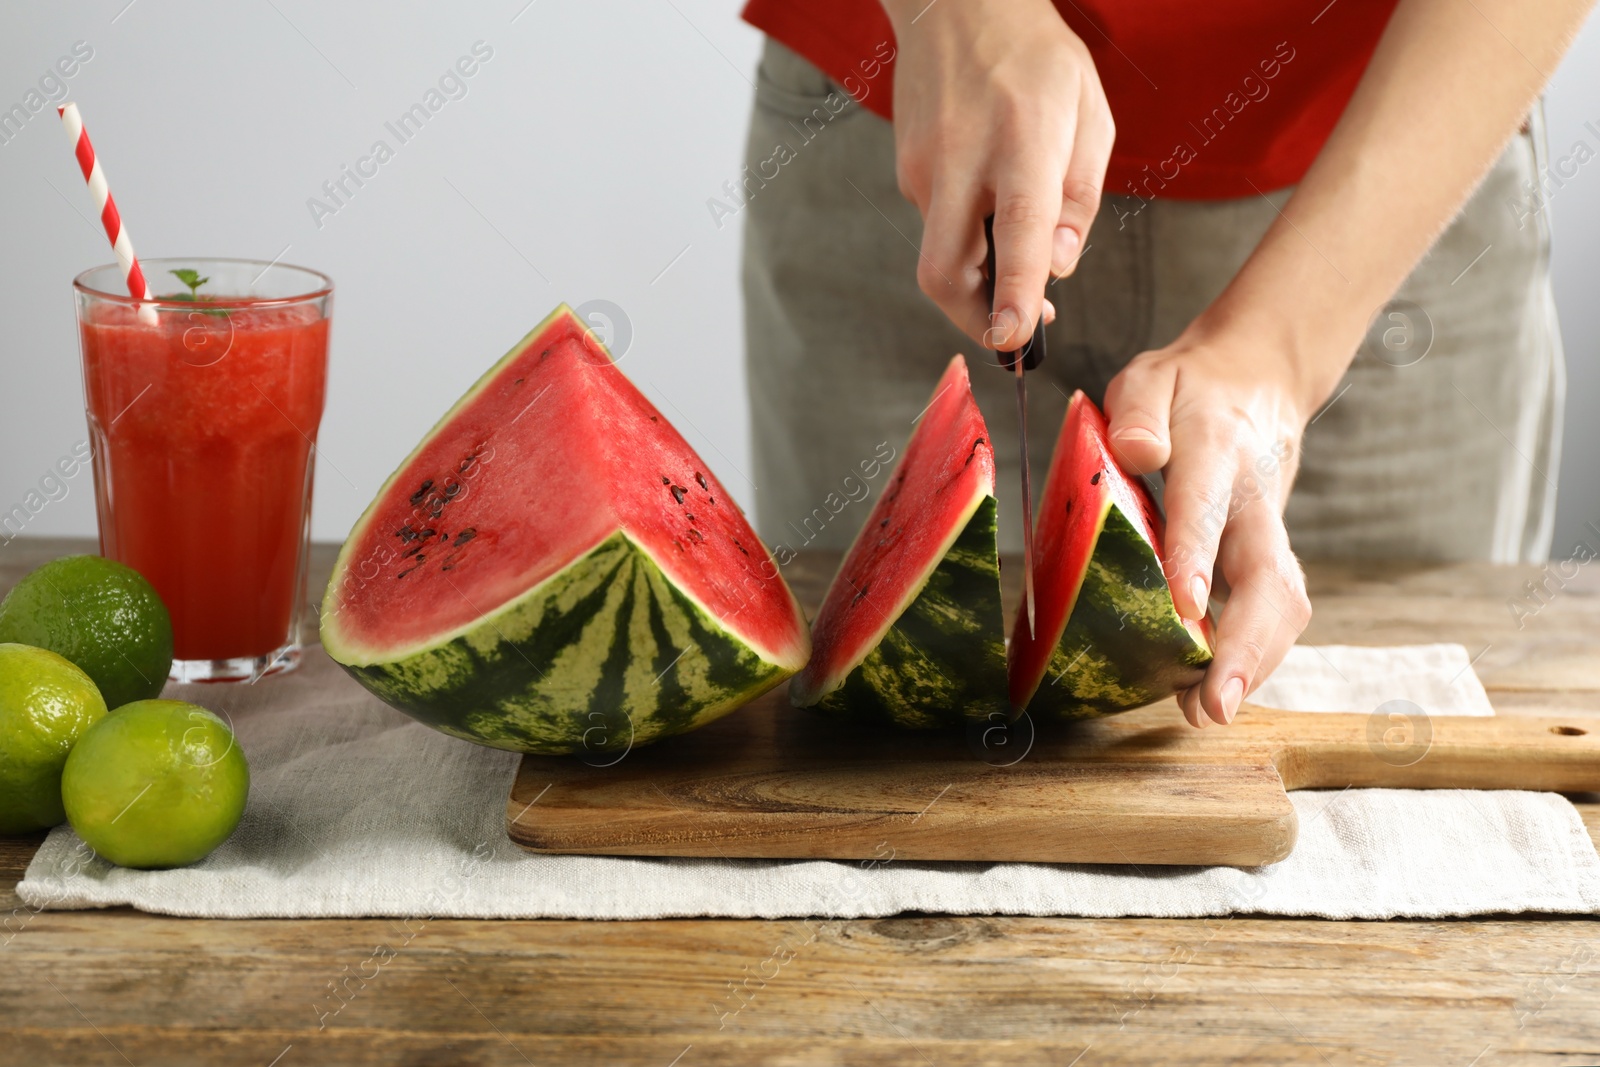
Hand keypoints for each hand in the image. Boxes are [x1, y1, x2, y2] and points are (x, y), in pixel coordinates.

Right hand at [883, 0, 1112, 349]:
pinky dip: (965, 235)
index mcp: (1023, 140)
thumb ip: (1080, 196)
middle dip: (976, 319)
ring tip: (1014, 264)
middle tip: (1012, 332)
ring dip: (976, 279)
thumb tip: (1060, 267)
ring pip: (940, 253)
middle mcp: (964, 159)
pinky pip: (937, 223)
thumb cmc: (1035, 57)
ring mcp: (925, 167)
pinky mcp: (906, 170)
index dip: (1012, 293)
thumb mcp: (1089, 113)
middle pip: (945, 270)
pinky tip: (986, 201)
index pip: (1016, 232)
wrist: (954, 2)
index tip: (1012, 340)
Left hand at [1103, 322, 1314, 727]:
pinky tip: (1210, 692)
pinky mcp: (1267, 559)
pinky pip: (1271, 613)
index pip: (1208, 507)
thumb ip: (1138, 410)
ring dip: (1255, 663)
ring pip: (1282, 604)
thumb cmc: (1190, 388)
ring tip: (1208, 712)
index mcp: (1218, 453)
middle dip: (1249, 645)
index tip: (1185, 605)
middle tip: (1216, 703)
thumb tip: (1135, 449)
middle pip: (1269, 577)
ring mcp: (1268, 534)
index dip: (1197, 556)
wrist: (1258, 383)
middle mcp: (1254, 501)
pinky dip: (1251, 657)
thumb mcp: (1152, 376)